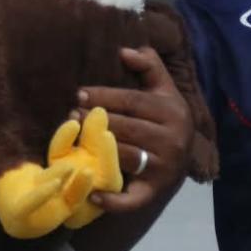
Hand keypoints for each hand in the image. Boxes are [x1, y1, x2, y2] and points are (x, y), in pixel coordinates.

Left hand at [77, 46, 191, 214]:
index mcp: (173, 111)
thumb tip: (124, 50)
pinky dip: (113, 200)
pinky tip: (92, 196)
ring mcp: (165, 167)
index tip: (78, 94)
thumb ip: (149, 66)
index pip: (133, 101)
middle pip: (126, 127)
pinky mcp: (155, 192)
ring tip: (73, 143)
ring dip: (96, 152)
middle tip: (70, 116)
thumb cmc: (165, 120)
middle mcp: (173, 139)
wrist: (181, 162)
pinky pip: (133, 198)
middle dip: (94, 121)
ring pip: (125, 156)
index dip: (103, 95)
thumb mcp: (163, 90)